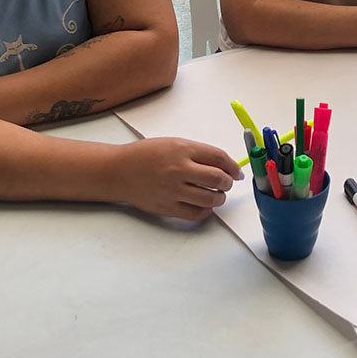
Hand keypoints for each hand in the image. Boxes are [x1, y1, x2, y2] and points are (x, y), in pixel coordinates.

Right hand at [113, 137, 242, 221]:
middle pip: (218, 179)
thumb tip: (224, 165)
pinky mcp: (167, 208)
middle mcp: (179, 170)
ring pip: (210, 199)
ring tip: (216, 194)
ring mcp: (173, 190)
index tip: (237, 171)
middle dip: (228, 182)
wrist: (119, 171)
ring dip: (219, 197)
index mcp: (182, 149)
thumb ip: (197, 153)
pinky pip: (196, 214)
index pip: (219, 157)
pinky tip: (204, 205)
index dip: (233, 166)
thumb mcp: (173, 144)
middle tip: (227, 183)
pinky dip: (206, 211)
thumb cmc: (146, 155)